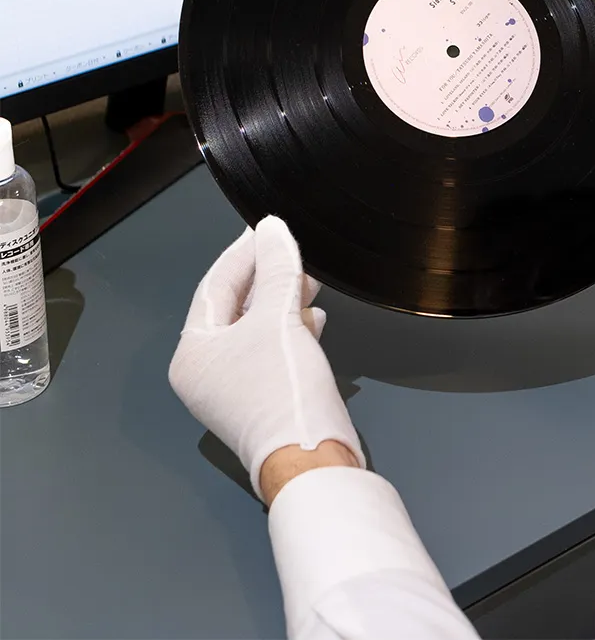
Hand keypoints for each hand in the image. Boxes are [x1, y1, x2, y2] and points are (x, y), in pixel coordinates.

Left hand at [168, 216, 363, 501]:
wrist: (312, 456)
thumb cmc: (282, 391)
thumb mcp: (280, 318)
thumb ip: (276, 269)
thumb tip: (272, 230)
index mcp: (192, 354)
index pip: (215, 286)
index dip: (244, 252)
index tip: (267, 227)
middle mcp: (205, 373)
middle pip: (235, 307)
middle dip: (267, 276)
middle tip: (291, 249)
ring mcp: (232, 389)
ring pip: (256, 328)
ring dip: (283, 300)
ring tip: (309, 280)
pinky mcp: (261, 399)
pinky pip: (270, 349)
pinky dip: (290, 328)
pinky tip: (313, 319)